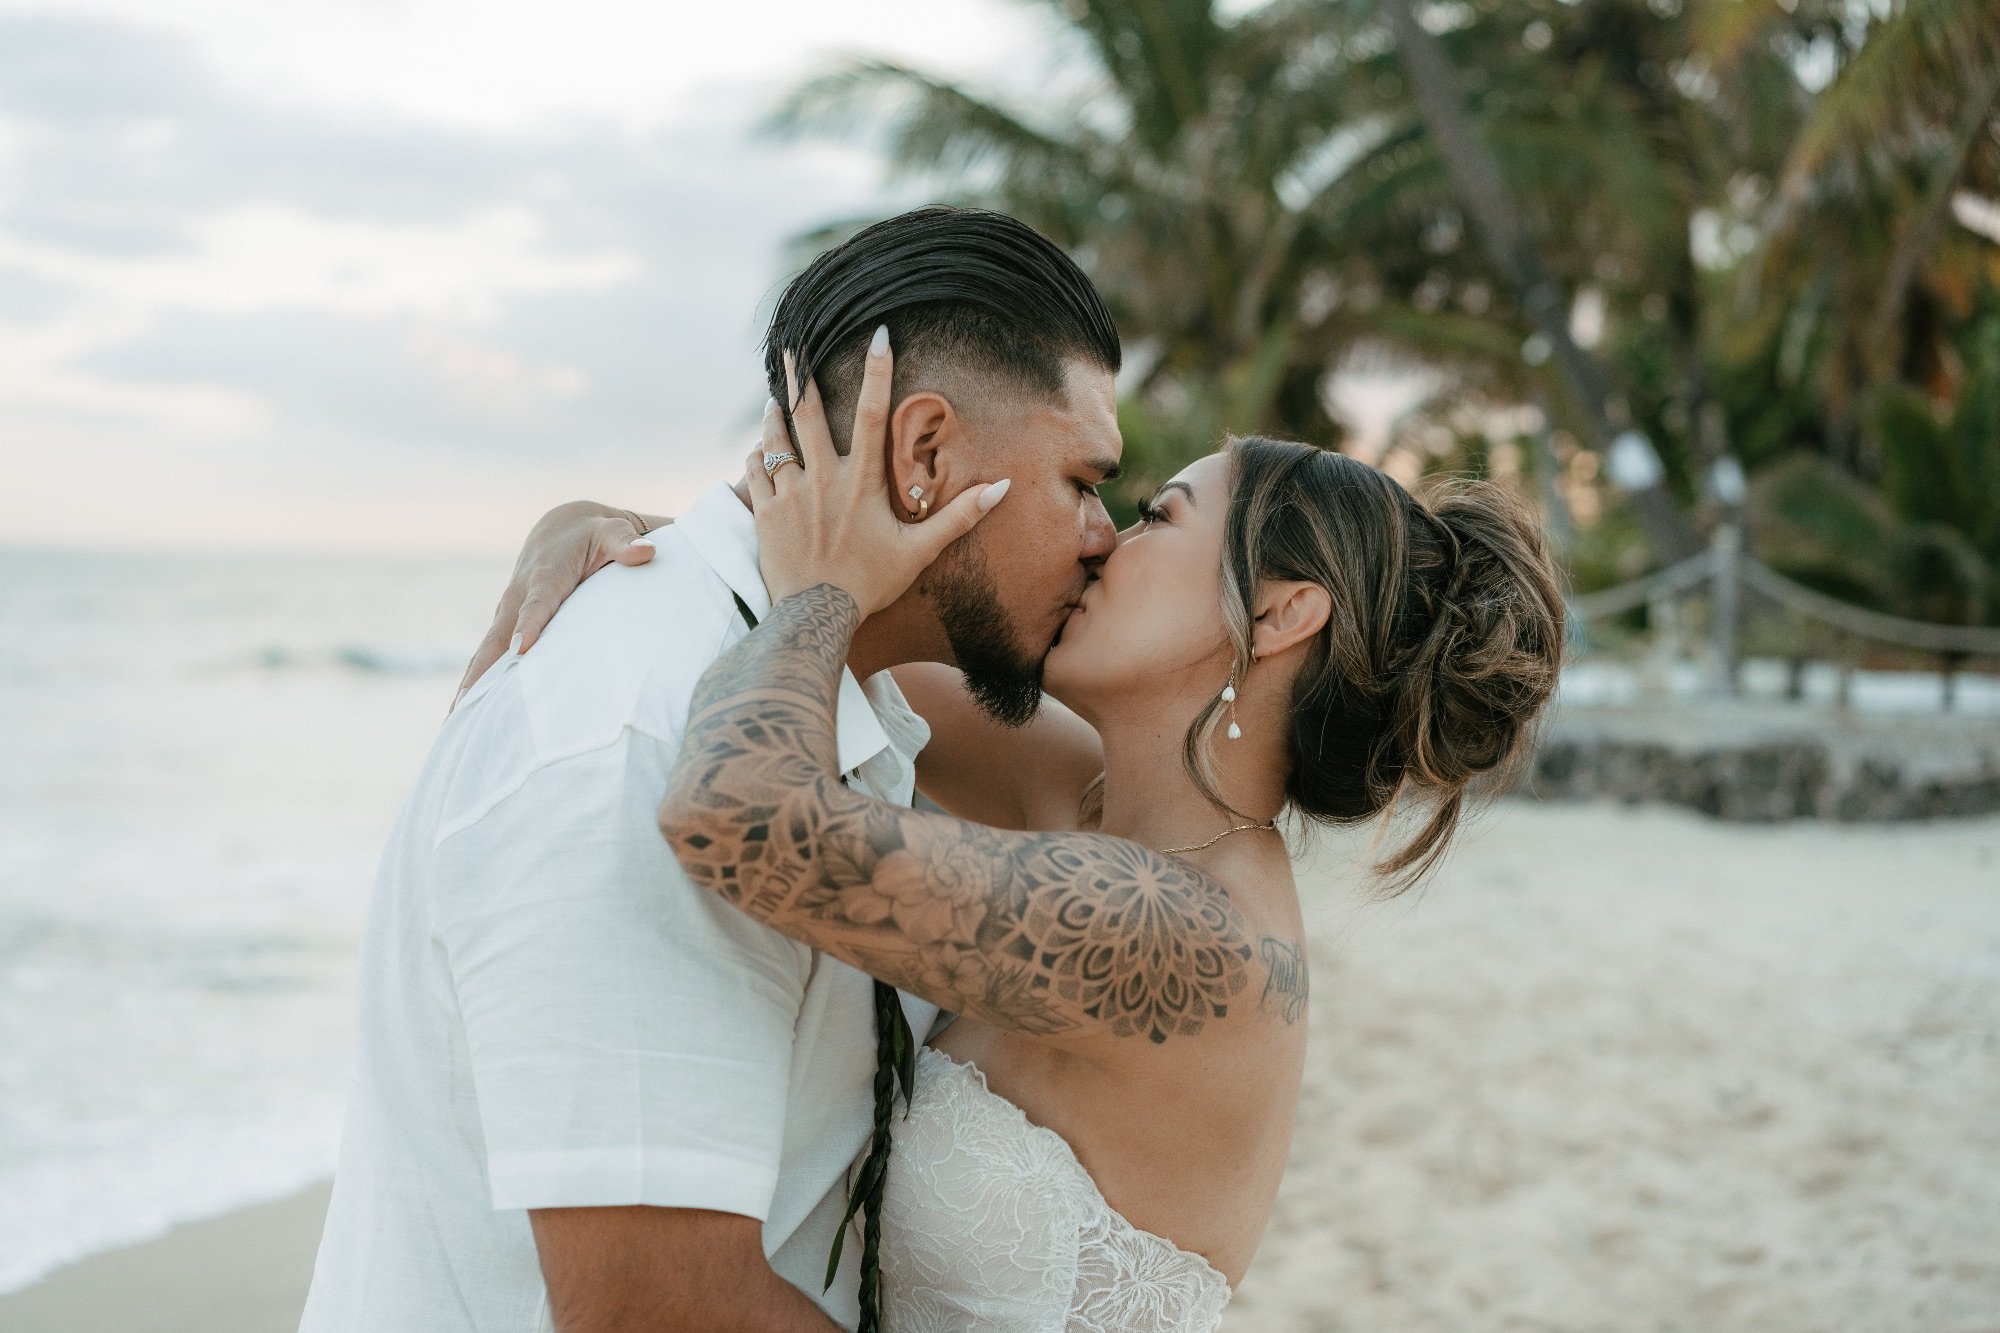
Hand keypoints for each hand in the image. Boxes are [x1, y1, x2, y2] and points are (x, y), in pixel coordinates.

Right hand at [453, 502, 663, 708]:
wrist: (562, 529)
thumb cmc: (594, 534)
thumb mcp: (612, 532)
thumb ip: (626, 543)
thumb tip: (646, 551)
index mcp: (546, 574)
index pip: (539, 601)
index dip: (530, 624)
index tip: (521, 650)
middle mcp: (518, 594)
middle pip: (497, 636)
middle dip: (483, 669)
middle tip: (468, 704)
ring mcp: (508, 611)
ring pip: (486, 650)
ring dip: (471, 683)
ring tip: (458, 720)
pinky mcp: (505, 624)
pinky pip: (488, 654)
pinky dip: (476, 681)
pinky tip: (467, 712)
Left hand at [748, 332, 1007, 616]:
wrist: (815, 616)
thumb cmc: (869, 584)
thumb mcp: (919, 551)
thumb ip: (959, 517)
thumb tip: (1000, 487)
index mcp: (861, 481)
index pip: (872, 413)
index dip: (878, 371)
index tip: (879, 336)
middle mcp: (822, 478)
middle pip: (806, 413)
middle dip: (798, 375)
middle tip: (790, 346)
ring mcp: (788, 494)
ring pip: (775, 440)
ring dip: (773, 416)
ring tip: (772, 400)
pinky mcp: (764, 513)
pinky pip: (754, 472)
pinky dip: (756, 457)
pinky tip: (758, 450)